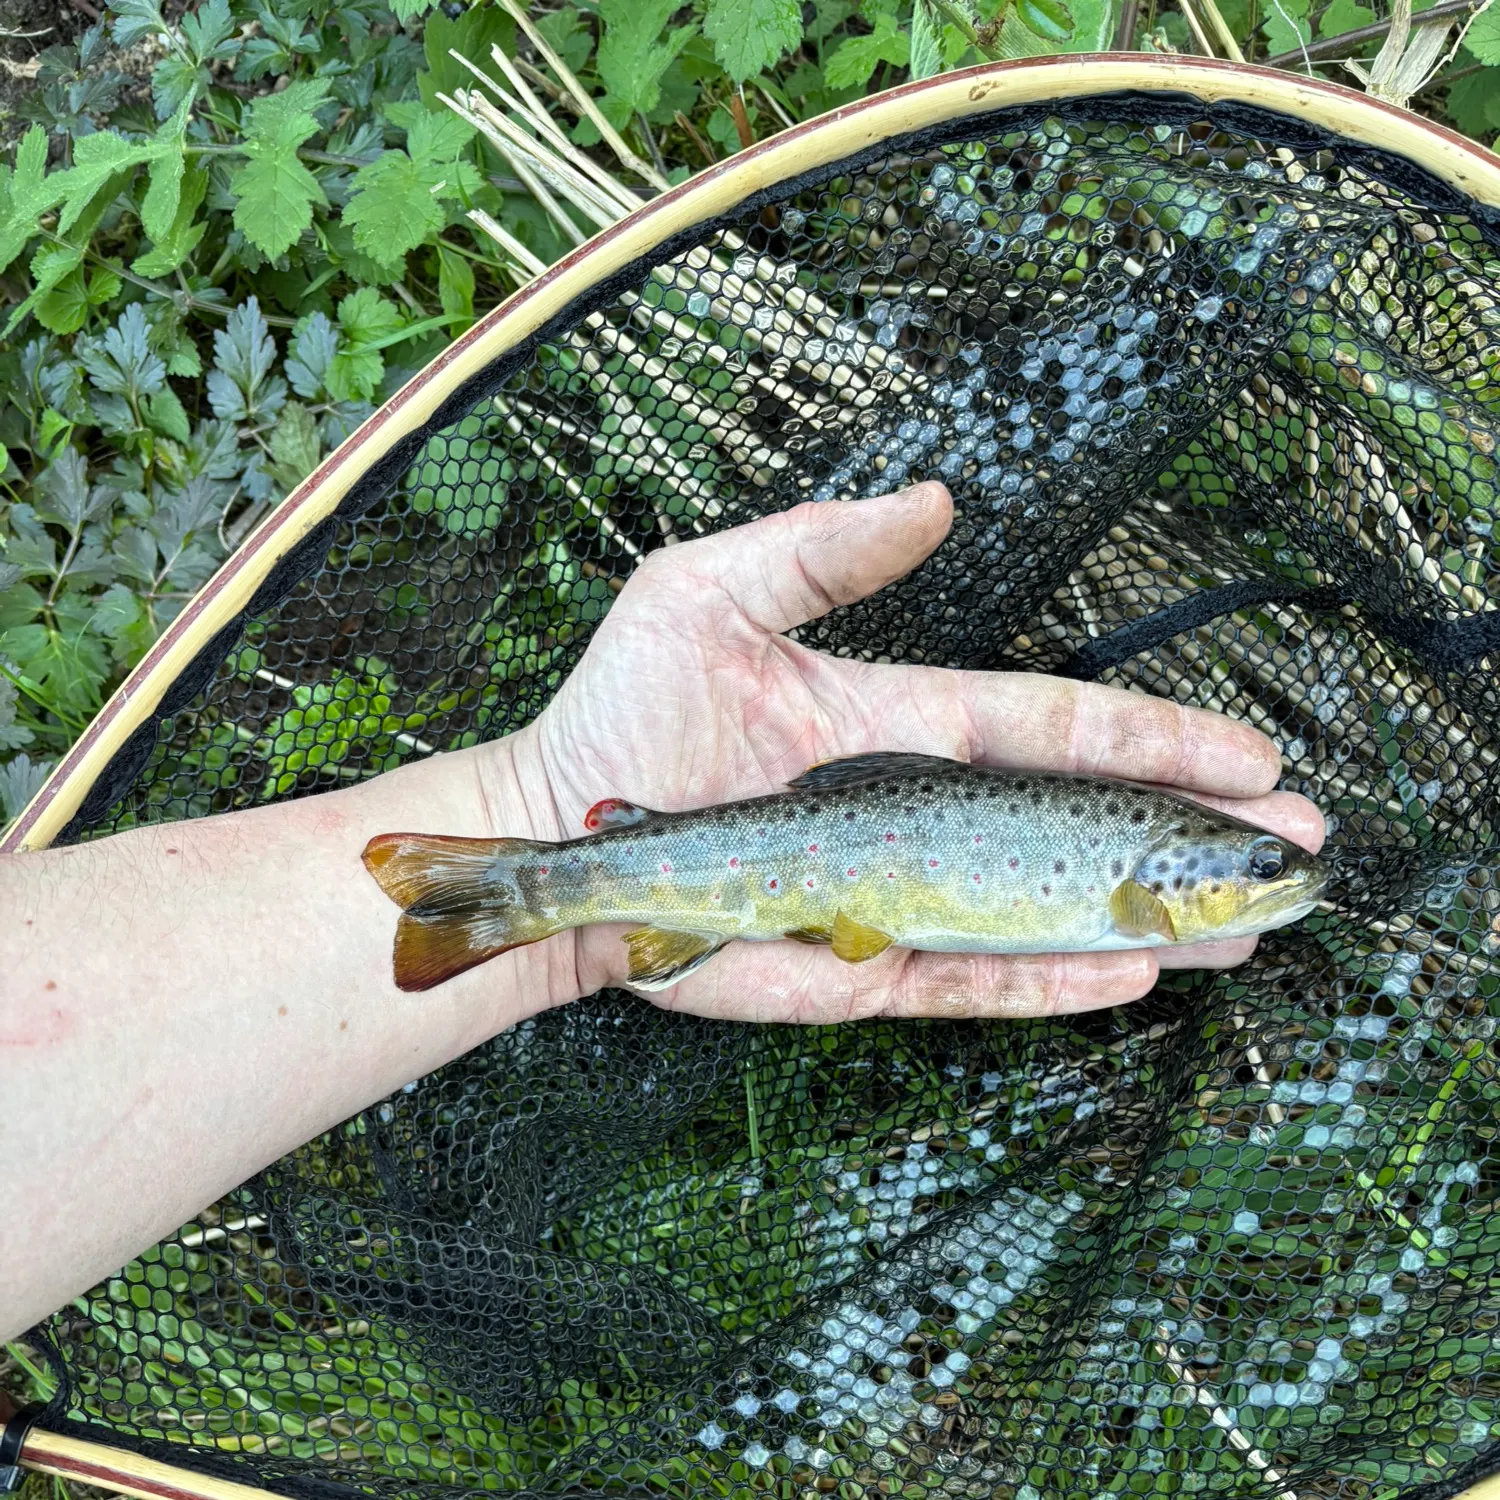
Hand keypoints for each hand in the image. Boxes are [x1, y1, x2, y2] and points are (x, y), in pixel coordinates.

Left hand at [490, 482, 1323, 1022]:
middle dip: (1186, 836)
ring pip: (1044, 912)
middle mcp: (915, 812)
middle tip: (1295, 852)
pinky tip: (1134, 971)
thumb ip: (824, 550)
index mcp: (899, 724)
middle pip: (1074, 824)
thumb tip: (938, 500)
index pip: (1049, 727)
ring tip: (1249, 927)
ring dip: (1148, 916)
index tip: (1246, 754)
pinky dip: (1050, 981)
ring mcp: (895, 894)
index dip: (1149, 736)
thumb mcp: (707, 593)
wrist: (557, 834)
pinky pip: (973, 980)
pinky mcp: (859, 968)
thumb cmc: (622, 710)